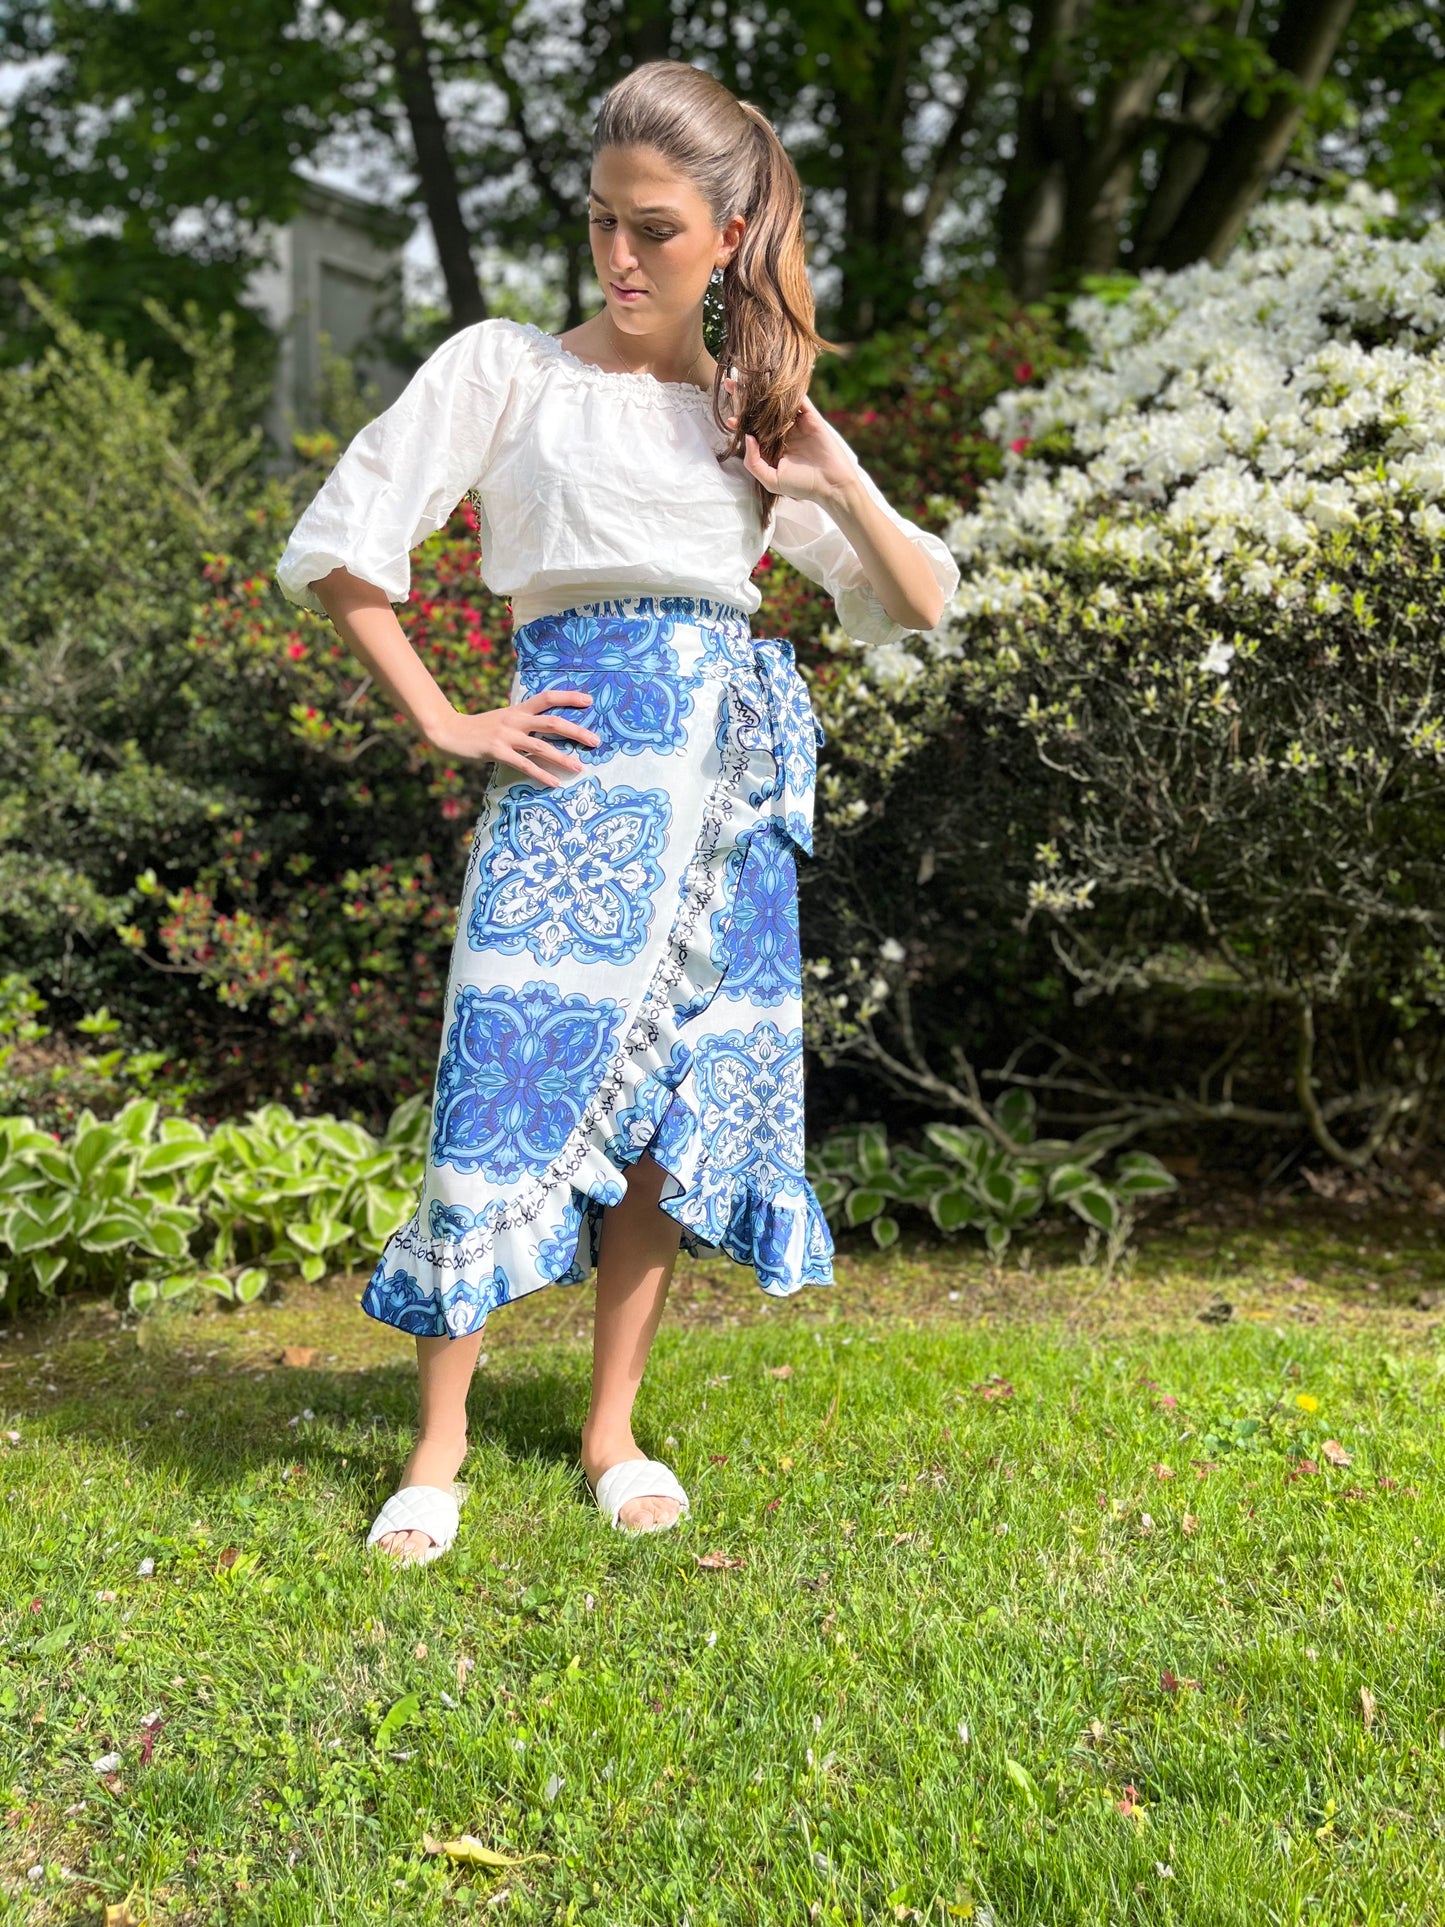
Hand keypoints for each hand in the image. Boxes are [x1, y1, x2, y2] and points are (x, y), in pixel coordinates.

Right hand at [427, 688, 598, 787]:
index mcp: (518, 709)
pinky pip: (524, 764)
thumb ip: (523, 723)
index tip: (589, 701)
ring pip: (541, 745)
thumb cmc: (479, 729)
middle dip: (576, 731)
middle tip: (596, 741)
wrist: (448, 731)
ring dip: (562, 758)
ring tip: (579, 768)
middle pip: (552, 722)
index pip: (548, 697)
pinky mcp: (497, 751)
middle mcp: (515, 719)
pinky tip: (554, 783)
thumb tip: (546, 732)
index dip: (569, 697)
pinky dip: (541, 774)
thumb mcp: (504, 720)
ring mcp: (506, 735)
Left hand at [723, 373, 860, 508]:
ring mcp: (796, 422)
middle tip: (730, 385)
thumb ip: (753, 462)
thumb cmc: (802, 485)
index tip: (730, 420)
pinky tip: (770, 382)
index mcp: (771, 446)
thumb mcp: (771, 479)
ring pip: (776, 402)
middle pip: (760, 411)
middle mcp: (782, 432)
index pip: (752, 429)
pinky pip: (797, 399)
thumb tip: (746, 436)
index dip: (740, 422)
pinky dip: (786, 390)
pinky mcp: (810, 415)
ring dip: (762, 390)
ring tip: (745, 379)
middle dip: (744, 398)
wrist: (831, 483)